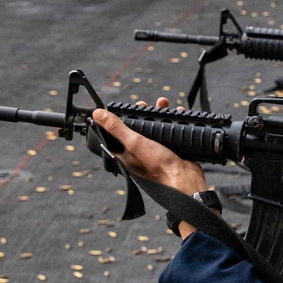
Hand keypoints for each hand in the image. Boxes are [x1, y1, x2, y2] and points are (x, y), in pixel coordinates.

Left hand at [91, 101, 205, 239]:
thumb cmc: (158, 167)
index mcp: (125, 155)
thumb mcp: (134, 143)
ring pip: (153, 128)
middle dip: (140, 114)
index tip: (120, 109)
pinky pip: (169, 131)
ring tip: (162, 104)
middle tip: (143, 106)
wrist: (184, 178)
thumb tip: (98, 114)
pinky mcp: (170, 149)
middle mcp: (138, 153)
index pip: (114, 135)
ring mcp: (155, 151)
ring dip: (158, 114)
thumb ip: (116, 128)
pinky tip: (175, 113)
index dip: (115, 121)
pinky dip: (172, 121)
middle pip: (136, 128)